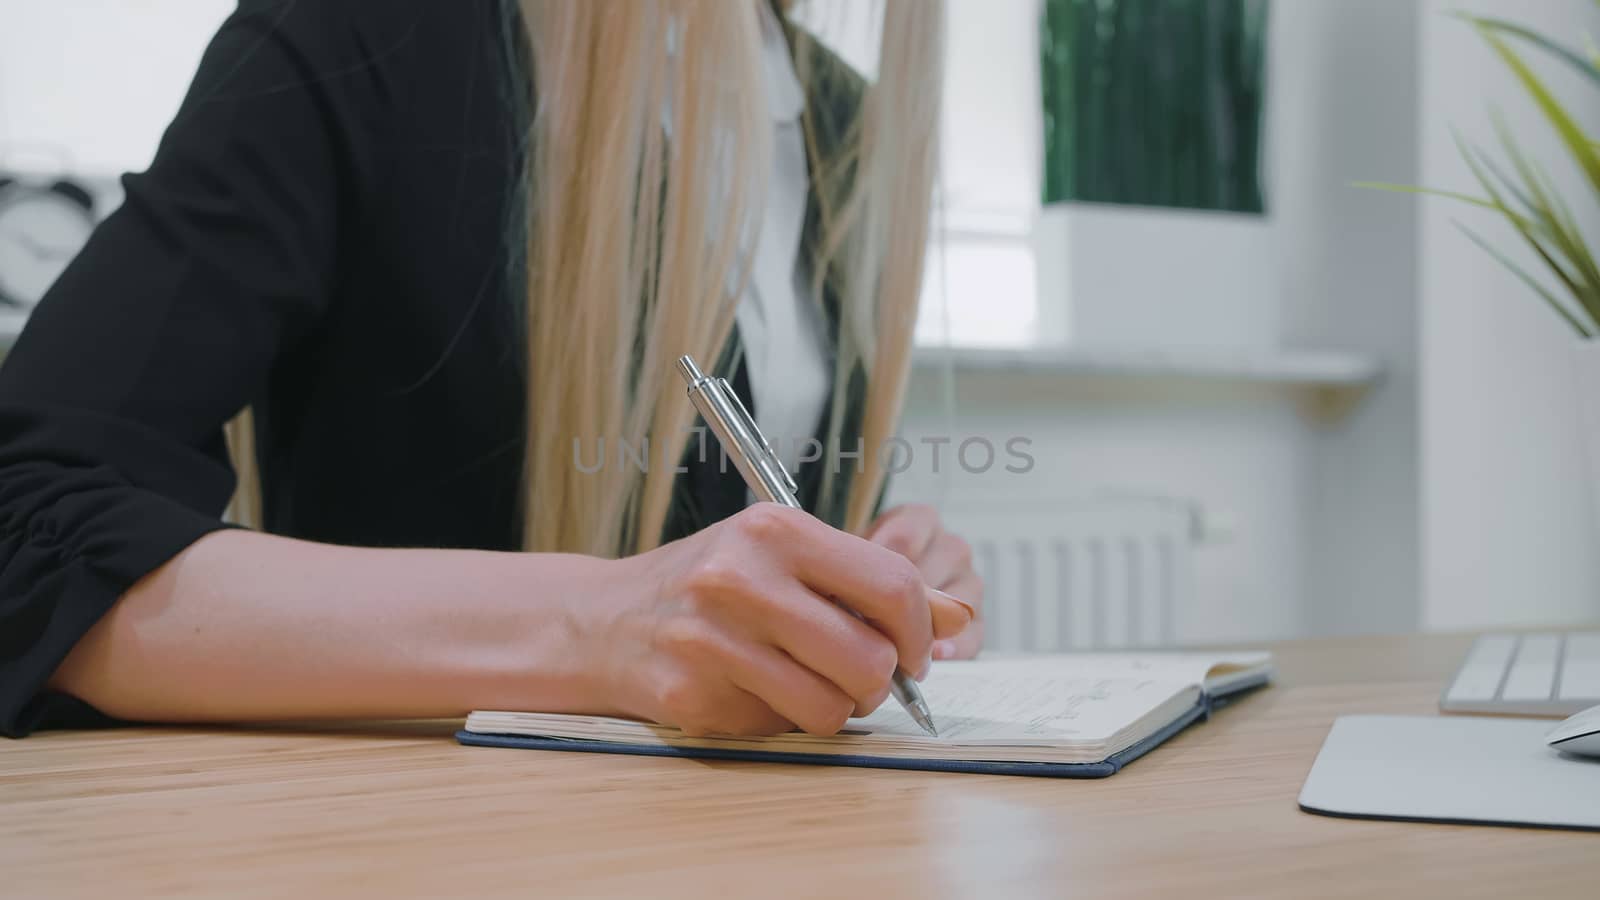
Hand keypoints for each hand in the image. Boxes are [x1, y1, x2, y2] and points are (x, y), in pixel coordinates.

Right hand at [594, 504, 974, 736]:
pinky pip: (780, 728)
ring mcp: (711, 640)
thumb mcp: (784, 554)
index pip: (892, 586)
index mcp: (774, 530)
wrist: (604, 620)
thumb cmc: (709, 583)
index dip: (920, 630)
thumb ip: (868, 580)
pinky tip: (753, 689)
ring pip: (832, 708)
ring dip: (834, 708)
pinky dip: (781, 719)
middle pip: (870, 658)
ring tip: (808, 683)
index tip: (914, 649)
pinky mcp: (692, 695)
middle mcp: (740, 579)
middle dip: (879, 680)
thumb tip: (958, 616)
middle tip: (860, 674)